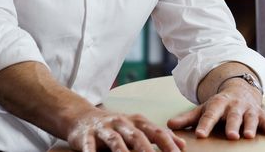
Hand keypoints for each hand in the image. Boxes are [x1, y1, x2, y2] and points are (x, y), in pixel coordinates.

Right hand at [66, 107, 185, 151]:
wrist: (82, 117)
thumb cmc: (115, 127)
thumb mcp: (137, 127)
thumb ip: (158, 136)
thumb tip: (182, 145)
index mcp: (137, 121)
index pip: (157, 132)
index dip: (169, 144)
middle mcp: (122, 123)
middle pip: (138, 136)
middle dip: (149, 151)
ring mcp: (104, 129)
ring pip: (115, 141)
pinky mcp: (86, 136)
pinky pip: (89, 147)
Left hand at [166, 79, 264, 139]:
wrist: (240, 89)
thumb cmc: (219, 105)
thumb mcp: (203, 109)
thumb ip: (187, 118)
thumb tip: (168, 125)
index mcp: (218, 104)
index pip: (210, 115)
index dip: (205, 125)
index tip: (200, 134)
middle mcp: (234, 105)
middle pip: (232, 116)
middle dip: (232, 125)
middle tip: (230, 136)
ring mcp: (248, 109)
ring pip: (250, 118)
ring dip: (250, 126)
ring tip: (249, 136)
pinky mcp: (261, 113)